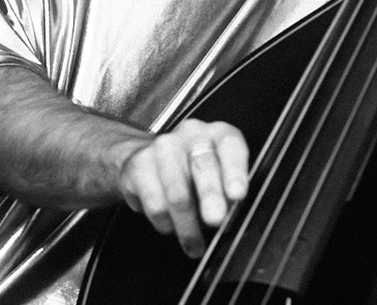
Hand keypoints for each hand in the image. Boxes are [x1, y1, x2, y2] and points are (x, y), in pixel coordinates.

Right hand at [116, 119, 250, 257]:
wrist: (149, 160)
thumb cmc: (195, 173)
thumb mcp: (221, 176)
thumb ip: (229, 192)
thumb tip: (232, 216)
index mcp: (219, 134)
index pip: (230, 145)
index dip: (235, 171)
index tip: (237, 195)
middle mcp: (192, 134)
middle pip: (203, 166)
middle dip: (211, 196)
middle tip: (216, 220)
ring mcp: (163, 147)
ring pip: (177, 193)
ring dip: (188, 226)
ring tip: (195, 243)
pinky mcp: (139, 166)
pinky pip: (155, 205)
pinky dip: (166, 224)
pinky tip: (171, 226)